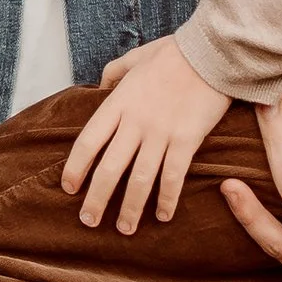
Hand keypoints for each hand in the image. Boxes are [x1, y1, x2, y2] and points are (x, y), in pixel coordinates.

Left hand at [62, 36, 232, 233]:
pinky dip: (166, 200)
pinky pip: (172, 178)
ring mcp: (160, 133)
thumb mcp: (137, 57)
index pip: (87, 143)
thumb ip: (114, 72)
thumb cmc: (175, 53)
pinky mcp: (187, 141)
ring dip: (130, 209)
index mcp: (118, 103)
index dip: (75, 169)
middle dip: (96, 200)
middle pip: (108, 169)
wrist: (212, 52)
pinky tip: (162, 216)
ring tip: (124, 229)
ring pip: (138, 180)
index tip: (69, 188)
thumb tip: (99, 85)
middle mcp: (134, 122)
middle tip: (88, 221)